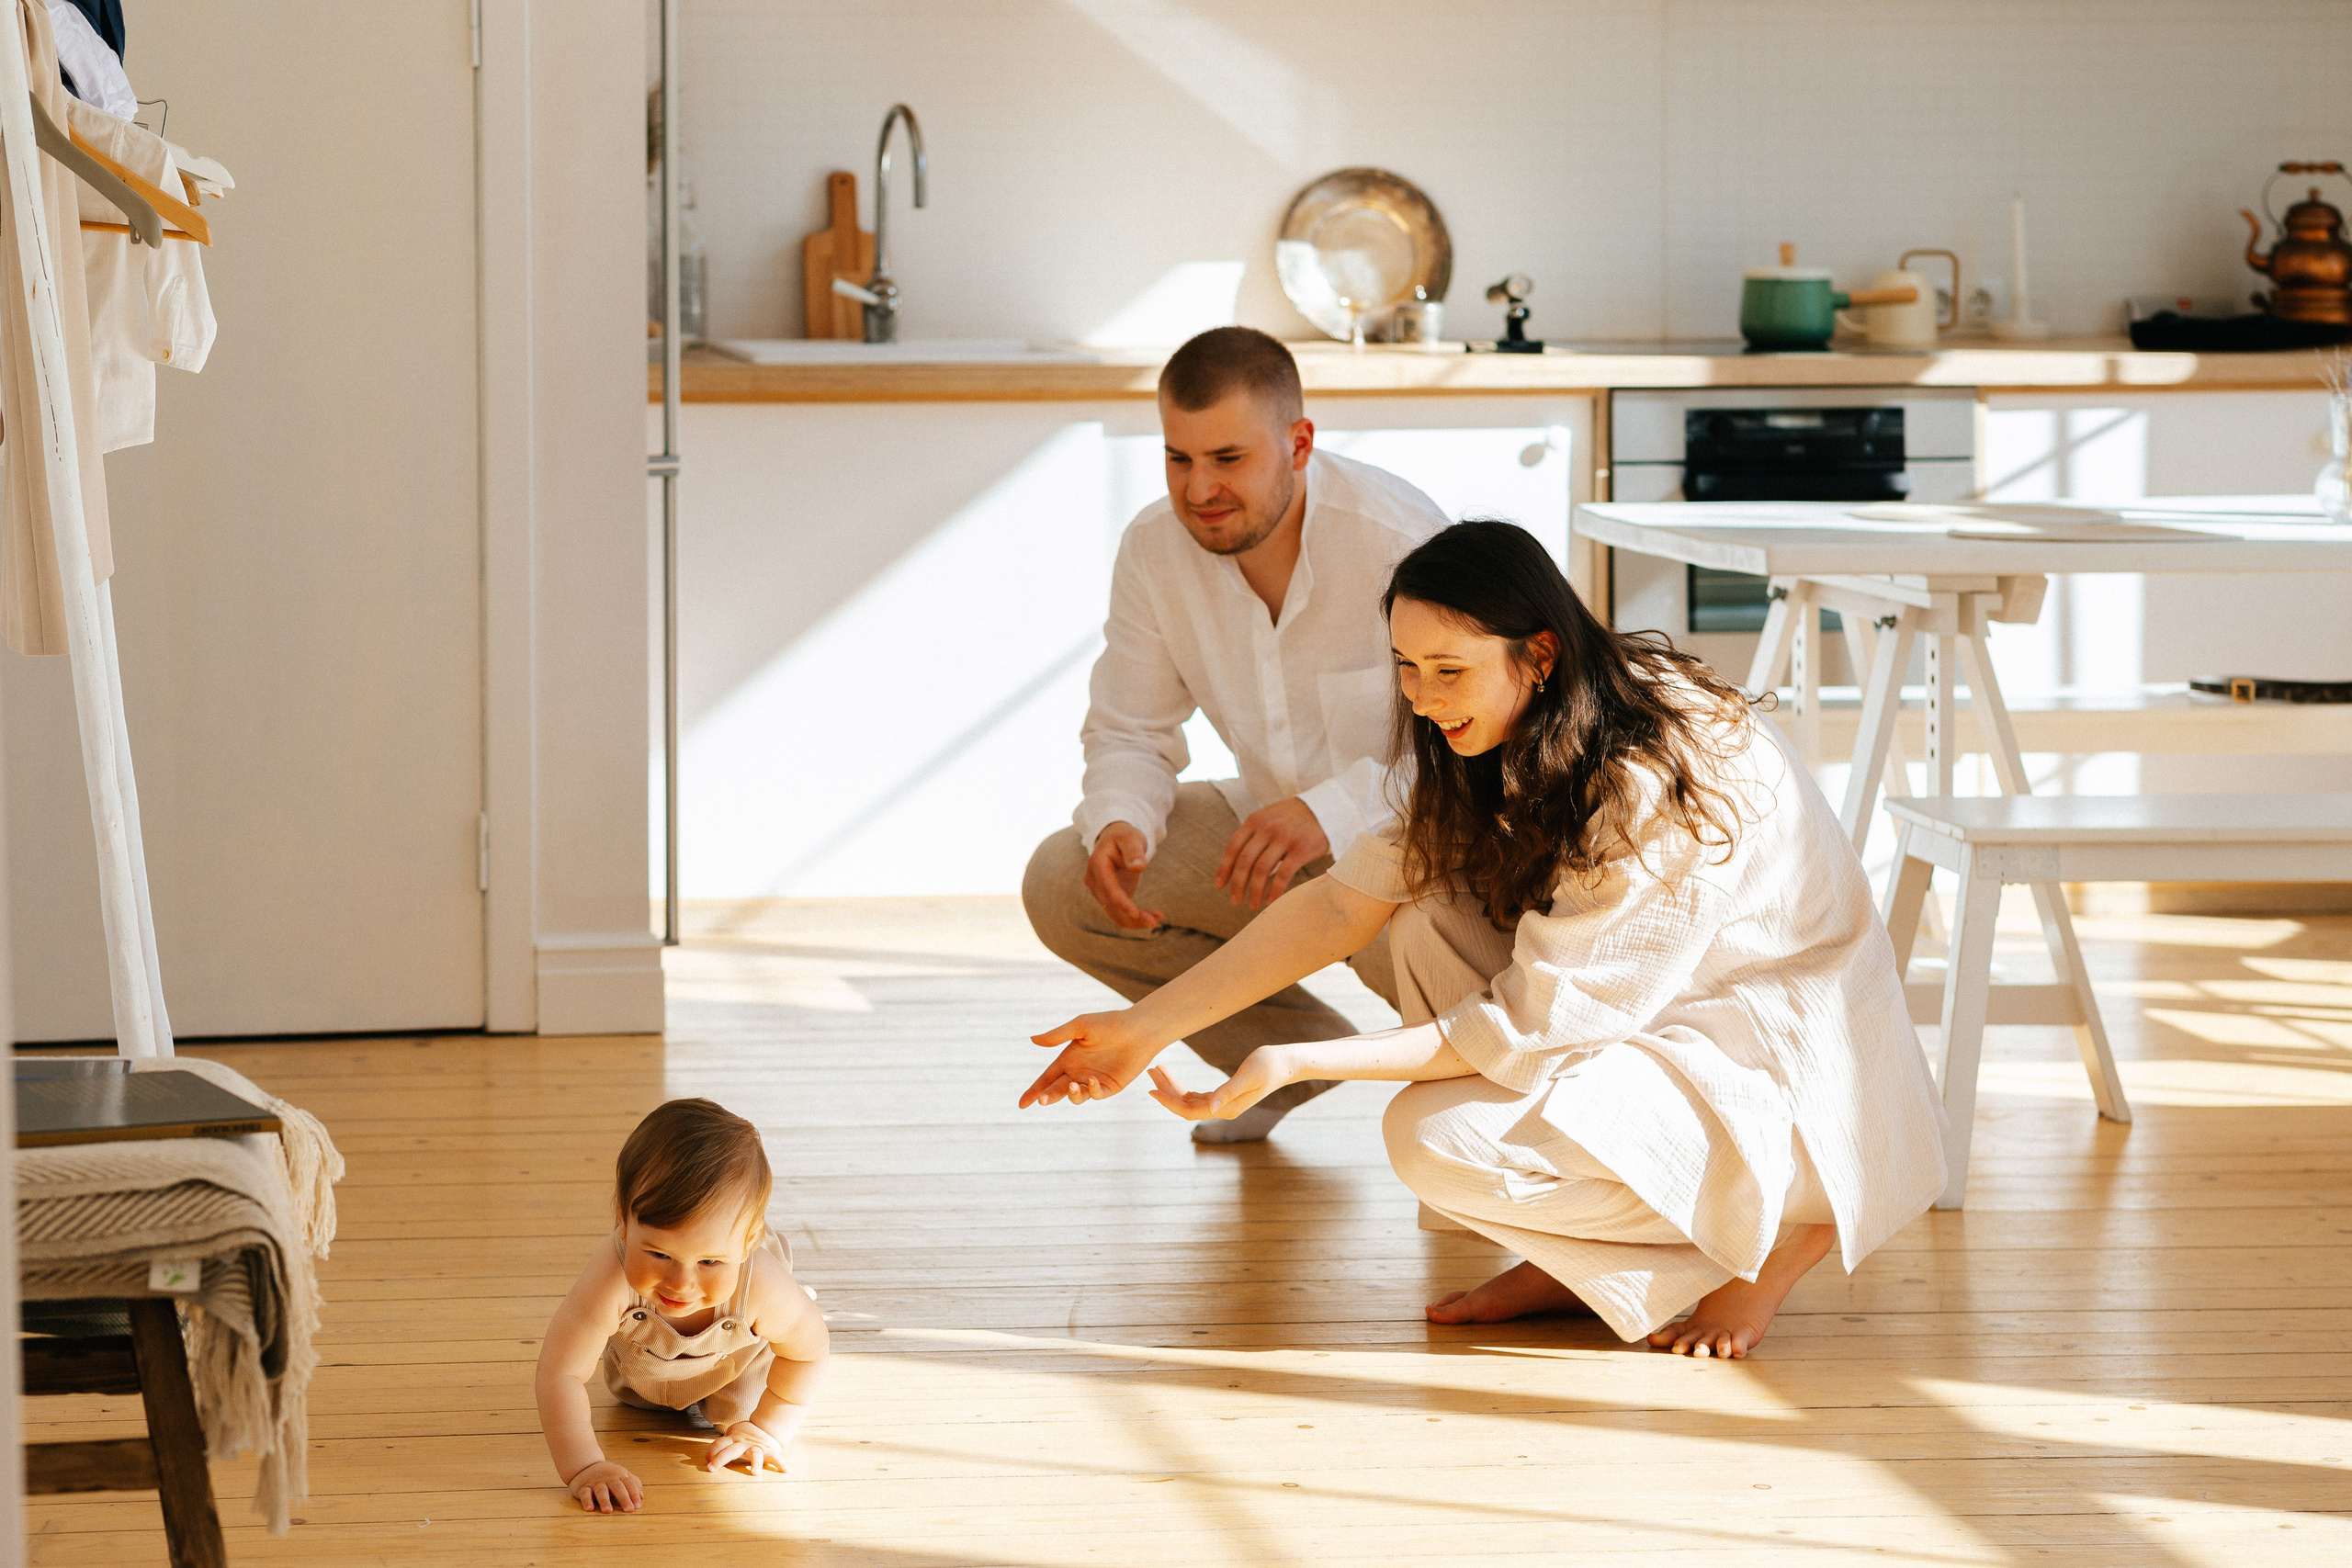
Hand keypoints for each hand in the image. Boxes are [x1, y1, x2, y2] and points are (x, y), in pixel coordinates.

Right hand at [566, 1459, 642, 1512]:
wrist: (586, 1465)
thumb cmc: (609, 1475)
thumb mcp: (622, 1476)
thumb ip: (633, 1484)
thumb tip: (642, 1497)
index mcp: (620, 1475)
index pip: (629, 1484)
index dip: (634, 1494)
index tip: (638, 1506)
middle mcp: (608, 1478)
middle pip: (617, 1487)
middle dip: (624, 1498)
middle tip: (629, 1510)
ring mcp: (596, 1482)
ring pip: (601, 1491)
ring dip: (604, 1501)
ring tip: (608, 1511)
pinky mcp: (583, 1487)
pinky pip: (585, 1494)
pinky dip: (587, 1501)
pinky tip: (590, 1509)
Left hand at [705, 1419, 787, 1477]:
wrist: (768, 1424)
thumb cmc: (745, 1435)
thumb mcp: (733, 1435)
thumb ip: (722, 1445)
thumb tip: (707, 1457)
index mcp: (734, 1439)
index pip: (719, 1443)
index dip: (712, 1451)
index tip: (706, 1461)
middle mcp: (744, 1443)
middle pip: (731, 1450)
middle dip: (720, 1458)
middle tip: (711, 1468)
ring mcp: (757, 1447)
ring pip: (755, 1455)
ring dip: (755, 1463)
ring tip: (755, 1473)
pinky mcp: (770, 1451)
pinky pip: (775, 1457)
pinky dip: (781, 1463)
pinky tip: (785, 1470)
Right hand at [1021, 1010, 1159, 1107]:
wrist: (1138, 1029)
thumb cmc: (1109, 1024)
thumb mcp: (1080, 1026)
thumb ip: (1057, 1035)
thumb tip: (1032, 1039)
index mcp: (1068, 1059)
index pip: (1046, 1078)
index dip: (1034, 1091)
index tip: (1022, 1104)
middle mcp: (1078, 1072)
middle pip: (1058, 1090)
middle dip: (1048, 1097)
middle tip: (1042, 1101)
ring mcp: (1094, 1080)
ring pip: (1076, 1096)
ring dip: (1072, 1095)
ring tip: (1073, 1086)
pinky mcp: (1110, 1087)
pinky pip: (1096, 1094)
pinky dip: (1092, 1091)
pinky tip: (1093, 1080)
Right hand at [1083, 822, 1161, 929]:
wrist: (1116, 840)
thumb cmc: (1125, 837)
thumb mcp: (1131, 838)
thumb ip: (1134, 852)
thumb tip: (1139, 867)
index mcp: (1098, 864)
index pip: (1109, 888)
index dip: (1121, 902)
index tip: (1136, 914)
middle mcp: (1095, 881)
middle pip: (1111, 905)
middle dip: (1133, 916)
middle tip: (1156, 921)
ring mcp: (1100, 891)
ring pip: (1115, 913)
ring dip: (1135, 920)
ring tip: (1157, 919)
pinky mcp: (1109, 897)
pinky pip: (1119, 912)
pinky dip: (1135, 917)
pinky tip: (1153, 915)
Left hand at [1146, 1048, 1294, 1122]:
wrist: (1286, 1064)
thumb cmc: (1269, 1065)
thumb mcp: (1248, 1076)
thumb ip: (1229, 1092)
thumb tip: (1211, 1109)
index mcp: (1226, 1108)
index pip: (1188, 1111)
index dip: (1168, 1102)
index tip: (1151, 1090)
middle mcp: (1222, 1109)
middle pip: (1184, 1106)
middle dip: (1165, 1091)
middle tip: (1149, 1072)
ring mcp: (1222, 1103)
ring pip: (1188, 1100)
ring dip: (1171, 1087)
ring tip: (1157, 1070)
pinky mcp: (1223, 1095)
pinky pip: (1196, 1095)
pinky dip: (1182, 1086)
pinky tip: (1172, 1078)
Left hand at [1215, 797, 1327, 910]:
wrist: (1327, 808)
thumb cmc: (1294, 819)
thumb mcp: (1269, 818)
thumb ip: (1253, 835)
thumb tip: (1236, 864)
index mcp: (1255, 820)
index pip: (1233, 847)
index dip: (1224, 868)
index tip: (1219, 886)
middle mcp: (1267, 828)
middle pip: (1244, 861)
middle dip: (1237, 884)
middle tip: (1235, 901)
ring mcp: (1284, 838)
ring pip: (1261, 870)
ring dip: (1254, 891)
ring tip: (1252, 905)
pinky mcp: (1301, 849)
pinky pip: (1283, 875)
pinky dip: (1274, 891)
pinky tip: (1270, 901)